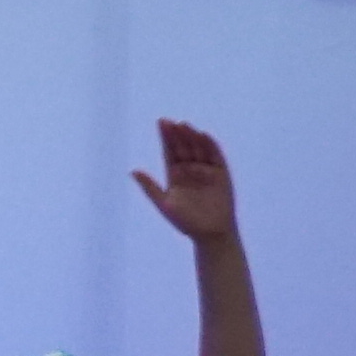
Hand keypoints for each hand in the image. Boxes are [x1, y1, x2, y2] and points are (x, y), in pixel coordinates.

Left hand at [133, 118, 236, 244]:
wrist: (210, 233)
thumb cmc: (186, 221)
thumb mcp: (164, 203)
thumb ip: (150, 187)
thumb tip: (133, 171)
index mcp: (175, 175)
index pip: (170, 152)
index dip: (166, 138)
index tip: (161, 123)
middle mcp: (190, 169)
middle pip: (183, 147)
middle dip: (176, 135)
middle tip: (169, 122)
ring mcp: (206, 170)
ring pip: (198, 149)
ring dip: (192, 137)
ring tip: (183, 125)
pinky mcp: (221, 173)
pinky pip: (215, 156)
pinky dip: (210, 146)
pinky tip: (203, 136)